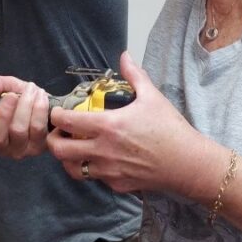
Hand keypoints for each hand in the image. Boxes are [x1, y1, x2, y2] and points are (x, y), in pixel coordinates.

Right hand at [0, 75, 49, 158]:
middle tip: (11, 95)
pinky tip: (40, 96)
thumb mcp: (8, 87)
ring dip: (25, 106)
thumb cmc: (23, 99)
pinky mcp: (37, 147)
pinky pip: (37, 128)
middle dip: (3, 114)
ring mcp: (19, 149)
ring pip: (18, 130)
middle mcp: (0, 146)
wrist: (49, 106)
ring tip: (30, 89)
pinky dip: (39, 108)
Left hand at [47, 52, 224, 198]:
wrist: (188, 164)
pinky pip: (95, 179)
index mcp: (108, 126)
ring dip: (68, 158)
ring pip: (73, 169)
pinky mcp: (117, 185)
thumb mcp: (152, 96)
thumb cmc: (170, 129)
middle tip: (59, 132)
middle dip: (53, 140)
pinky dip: (90, 169)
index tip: (58, 112)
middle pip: (60, 150)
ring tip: (73, 147)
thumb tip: (124, 56)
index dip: (57, 116)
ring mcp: (109, 171)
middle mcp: (103, 151)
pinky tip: (98, 158)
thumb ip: (134, 75)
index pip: (67, 122)